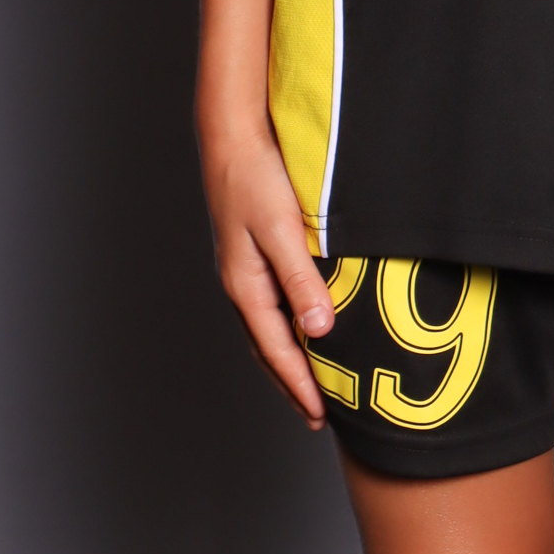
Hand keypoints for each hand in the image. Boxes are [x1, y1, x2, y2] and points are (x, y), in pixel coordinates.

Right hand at [198, 116, 336, 427]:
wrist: (232, 137)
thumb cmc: (255, 178)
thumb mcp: (282, 230)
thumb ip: (301, 280)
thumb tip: (320, 330)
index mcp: (245, 286)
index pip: (275, 350)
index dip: (298, 384)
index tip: (319, 415)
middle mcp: (241, 285)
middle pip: (267, 349)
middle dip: (290, 383)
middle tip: (316, 416)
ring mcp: (244, 271)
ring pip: (268, 330)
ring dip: (288, 360)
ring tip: (310, 385)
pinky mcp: (253, 255)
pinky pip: (271, 306)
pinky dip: (287, 329)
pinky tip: (303, 328)